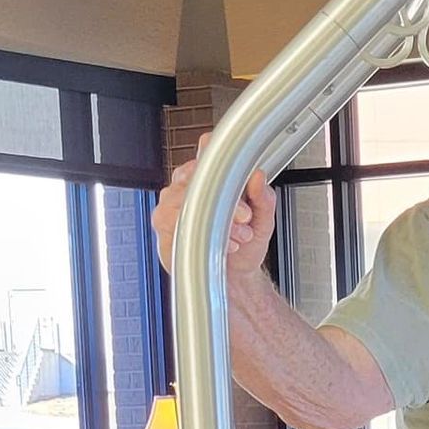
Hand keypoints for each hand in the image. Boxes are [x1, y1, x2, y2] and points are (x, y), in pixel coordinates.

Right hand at [151, 131, 274, 283]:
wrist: (235, 277)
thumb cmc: (244, 245)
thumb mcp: (263, 221)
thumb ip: (264, 198)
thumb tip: (258, 176)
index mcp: (210, 178)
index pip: (206, 150)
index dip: (218, 159)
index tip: (238, 178)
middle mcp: (187, 186)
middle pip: (197, 176)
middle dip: (226, 199)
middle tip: (245, 217)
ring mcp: (172, 204)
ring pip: (187, 198)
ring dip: (219, 220)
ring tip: (239, 235)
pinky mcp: (164, 225)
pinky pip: (176, 220)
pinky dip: (204, 233)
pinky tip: (224, 244)